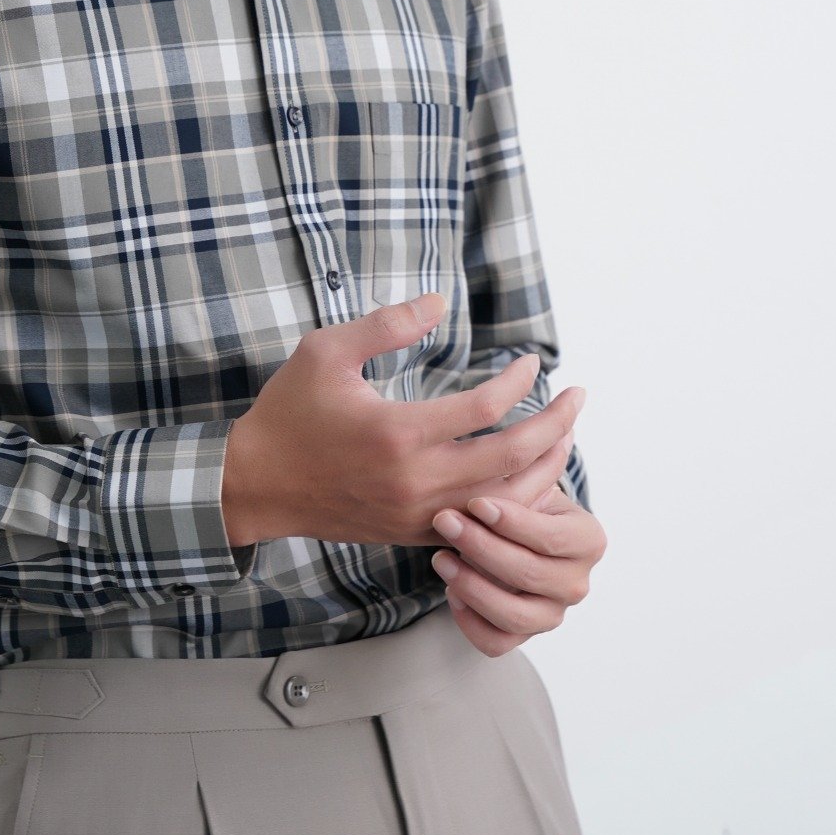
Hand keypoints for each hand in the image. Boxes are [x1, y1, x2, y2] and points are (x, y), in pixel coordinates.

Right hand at [220, 292, 585, 549]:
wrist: (256, 485)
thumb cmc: (288, 412)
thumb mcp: (325, 352)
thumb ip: (386, 324)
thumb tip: (441, 303)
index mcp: (397, 433)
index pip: (485, 409)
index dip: (518, 381)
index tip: (531, 360)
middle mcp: (415, 480)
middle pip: (512, 458)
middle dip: (555, 425)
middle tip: (579, 397)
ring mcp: (416, 513)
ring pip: (504, 499)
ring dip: (544, 465)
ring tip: (566, 435)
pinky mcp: (412, 531)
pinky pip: (479, 520)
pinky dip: (513, 497)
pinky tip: (528, 473)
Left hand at [427, 482, 607, 656]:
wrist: (509, 531)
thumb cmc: (518, 499)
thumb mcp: (527, 480)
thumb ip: (535, 464)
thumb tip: (562, 425)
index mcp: (588, 540)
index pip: (552, 537)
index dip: (512, 522)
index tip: (475, 501)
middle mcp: (578, 582)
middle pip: (530, 574)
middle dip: (481, 546)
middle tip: (444, 521)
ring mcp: (553, 614)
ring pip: (515, 615)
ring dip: (472, 586)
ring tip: (440, 559)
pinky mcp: (524, 636)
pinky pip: (497, 643)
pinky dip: (470, 621)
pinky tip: (450, 590)